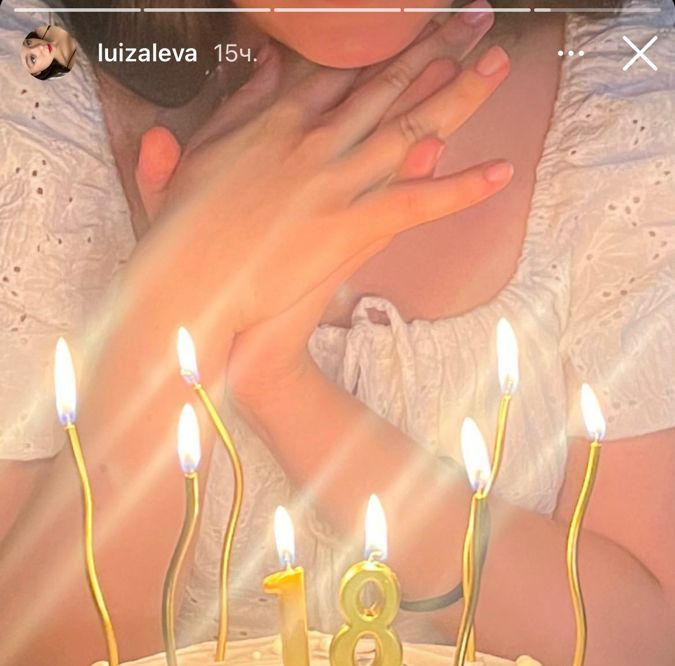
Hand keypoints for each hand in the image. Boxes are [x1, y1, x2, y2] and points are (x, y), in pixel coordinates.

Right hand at [133, 5, 509, 367]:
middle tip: (476, 20)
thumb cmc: (182, 229)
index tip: (415, 21)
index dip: (384, 44)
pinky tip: (500, 172)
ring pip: (411, 126)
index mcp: (278, 119)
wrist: (189, 282)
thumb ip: (234, 104)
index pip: (343, 71)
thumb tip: (261, 65)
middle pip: (386, 83)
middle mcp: (315, 139)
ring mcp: (336, 181)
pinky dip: (461, 189)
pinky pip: (417, 204)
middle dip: (435, 46)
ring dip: (461, 93)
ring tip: (499, 63)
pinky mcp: (349, 226)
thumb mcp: (197, 151)